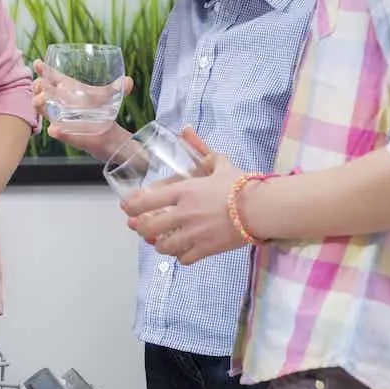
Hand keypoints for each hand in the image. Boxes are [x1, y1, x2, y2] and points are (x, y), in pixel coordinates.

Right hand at [31, 59, 131, 159]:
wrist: (107, 135)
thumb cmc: (104, 112)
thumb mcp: (110, 97)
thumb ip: (119, 88)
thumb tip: (128, 80)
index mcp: (68, 89)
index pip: (52, 77)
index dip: (43, 69)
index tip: (37, 63)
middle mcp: (60, 101)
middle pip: (42, 90)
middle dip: (38, 85)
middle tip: (41, 84)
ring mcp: (59, 115)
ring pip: (42, 107)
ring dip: (39, 103)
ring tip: (43, 100)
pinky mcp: (64, 131)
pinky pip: (55, 131)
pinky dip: (55, 131)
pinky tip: (53, 129)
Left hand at [119, 129, 247, 264]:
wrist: (262, 208)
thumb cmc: (241, 184)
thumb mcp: (218, 162)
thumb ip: (200, 148)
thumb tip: (186, 129)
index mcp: (183, 191)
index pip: (145, 201)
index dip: (131, 206)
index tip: (127, 208)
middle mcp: (183, 213)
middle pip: (148, 227)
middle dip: (140, 228)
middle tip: (139, 227)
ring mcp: (194, 234)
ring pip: (163, 246)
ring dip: (159, 244)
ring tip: (160, 241)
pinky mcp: (206, 249)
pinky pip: (184, 258)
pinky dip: (180, 256)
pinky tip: (181, 251)